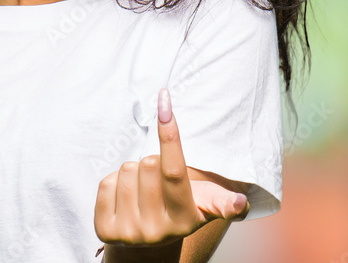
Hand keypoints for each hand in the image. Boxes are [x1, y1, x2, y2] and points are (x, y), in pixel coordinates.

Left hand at [94, 88, 249, 249]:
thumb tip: (243, 203)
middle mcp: (156, 230)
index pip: (175, 171)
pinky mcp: (105, 230)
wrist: (149, 244)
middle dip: (153, 162)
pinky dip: (115, 182)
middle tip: (159, 180)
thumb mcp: (207, 205)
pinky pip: (106, 183)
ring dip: (134, 171)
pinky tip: (126, 197)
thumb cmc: (184, 209)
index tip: (164, 104)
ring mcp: (129, 232)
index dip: (170, 136)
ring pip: (126, 170)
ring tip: (143, 189)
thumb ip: (224, 201)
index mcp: (184, 219)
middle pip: (148, 163)